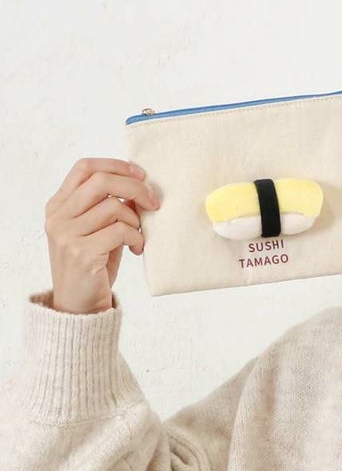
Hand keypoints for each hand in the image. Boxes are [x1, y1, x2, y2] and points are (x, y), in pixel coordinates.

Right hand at [44, 157, 160, 313]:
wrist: (79, 305)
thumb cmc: (93, 263)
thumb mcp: (97, 229)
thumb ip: (109, 206)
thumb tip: (139, 183)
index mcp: (58, 205)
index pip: (84, 167)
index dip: (116, 165)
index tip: (141, 175)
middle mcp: (58, 217)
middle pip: (102, 182)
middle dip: (135, 188)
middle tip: (153, 202)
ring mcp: (67, 235)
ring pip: (115, 207)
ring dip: (136, 221)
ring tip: (138, 236)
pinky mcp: (82, 253)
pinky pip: (121, 231)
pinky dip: (137, 238)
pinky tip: (136, 249)